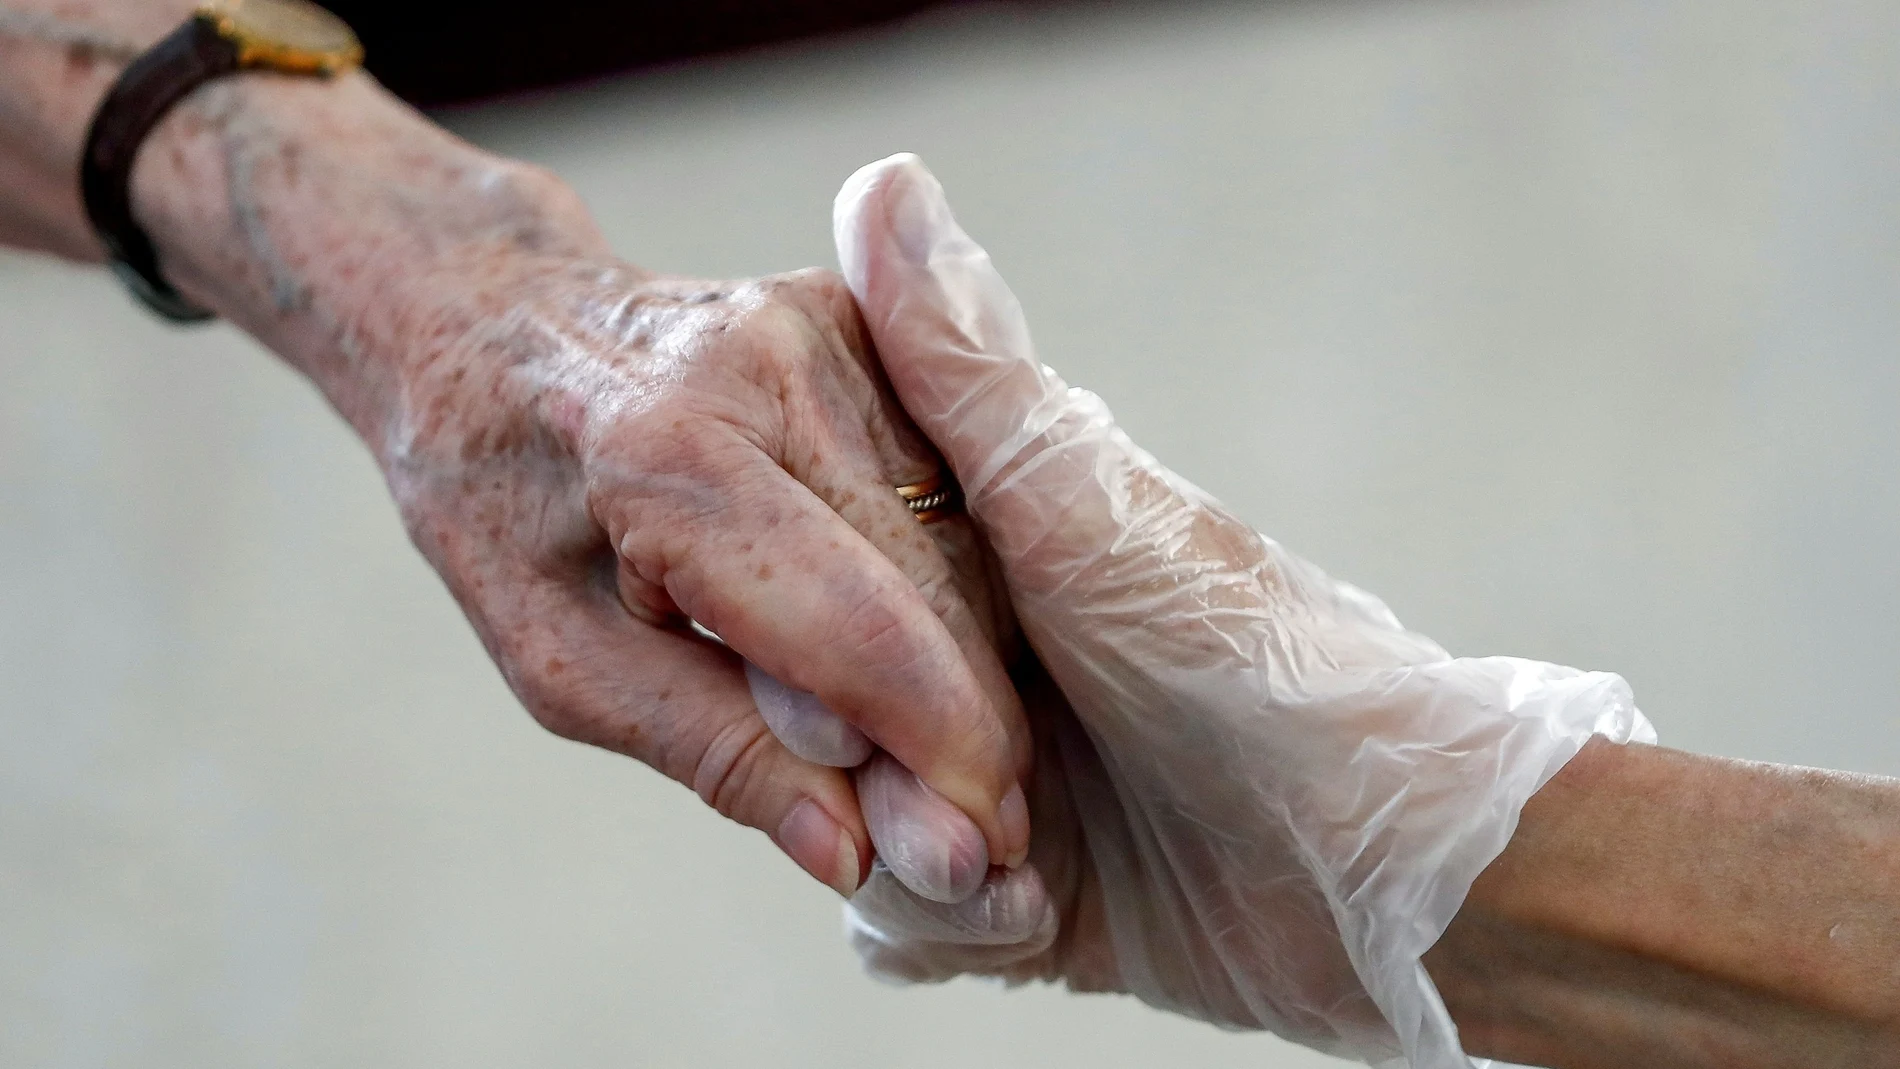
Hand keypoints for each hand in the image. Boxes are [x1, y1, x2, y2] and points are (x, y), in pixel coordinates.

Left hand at [374, 248, 1035, 897]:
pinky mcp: (868, 318)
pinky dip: (949, 578)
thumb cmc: (506, 507)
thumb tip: (855, 851)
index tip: (980, 850)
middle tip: (977, 833)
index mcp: (666, 450)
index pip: (856, 622)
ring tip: (931, 744)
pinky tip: (920, 636)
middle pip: (934, 582)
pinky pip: (949, 481)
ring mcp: (829, 326)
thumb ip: (713, 750)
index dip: (935, 747)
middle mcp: (768, 364)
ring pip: (964, 533)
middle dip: (970, 721)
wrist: (486, 328)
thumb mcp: (564, 662)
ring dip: (969, 653)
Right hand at [831, 154, 1652, 1066]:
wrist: (1391, 873)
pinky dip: (955, 931)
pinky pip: (914, 922)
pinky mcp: (1022, 892)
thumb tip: (883, 180)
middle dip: (866, 783)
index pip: (804, 583)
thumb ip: (962, 369)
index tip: (835, 694)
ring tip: (1017, 874)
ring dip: (920, 875)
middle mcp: (973, 666)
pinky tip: (1032, 917)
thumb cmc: (1254, 666)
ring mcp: (993, 782)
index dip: (795, 641)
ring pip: (851, 830)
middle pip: (815, 722)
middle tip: (966, 814)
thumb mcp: (1083, 510)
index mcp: (976, 558)